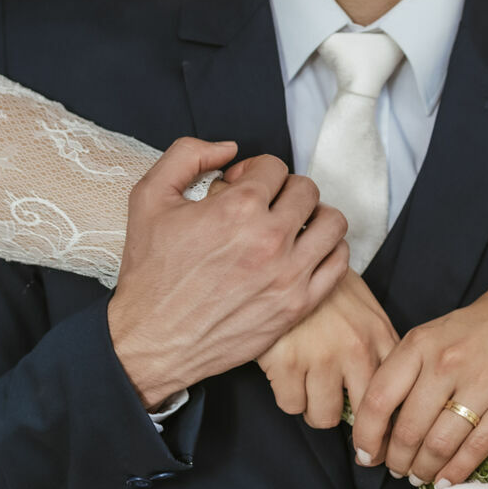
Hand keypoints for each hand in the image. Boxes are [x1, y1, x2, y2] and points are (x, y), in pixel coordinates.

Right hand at [108, 138, 348, 408]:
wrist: (151, 340)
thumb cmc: (149, 271)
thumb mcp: (148, 197)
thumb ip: (186, 155)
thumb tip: (229, 148)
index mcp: (238, 208)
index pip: (274, 167)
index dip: (254, 172)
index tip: (238, 190)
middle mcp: (270, 238)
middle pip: (307, 190)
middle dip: (283, 190)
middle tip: (263, 207)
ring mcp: (289, 274)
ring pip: (332, 223)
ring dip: (313, 216)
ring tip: (290, 226)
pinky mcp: (298, 305)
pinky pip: (339, 263)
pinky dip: (328, 250)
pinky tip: (303, 252)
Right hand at [257, 268, 399, 427]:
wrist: (285, 258)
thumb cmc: (326, 289)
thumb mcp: (364, 310)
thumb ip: (379, 348)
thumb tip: (389, 396)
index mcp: (379, 336)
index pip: (396, 396)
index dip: (388, 422)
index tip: (380, 435)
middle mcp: (355, 348)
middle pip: (362, 418)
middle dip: (351, 420)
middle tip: (338, 411)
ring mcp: (320, 356)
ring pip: (322, 417)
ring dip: (314, 406)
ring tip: (308, 383)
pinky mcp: (286, 361)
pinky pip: (291, 405)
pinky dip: (288, 395)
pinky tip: (287, 372)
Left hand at [350, 218, 487, 483]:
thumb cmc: (481, 325)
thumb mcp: (433, 334)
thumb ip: (408, 370)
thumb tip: (382, 420)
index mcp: (419, 345)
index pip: (379, 399)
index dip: (367, 435)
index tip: (366, 454)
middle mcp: (445, 364)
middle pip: (408, 429)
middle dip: (397, 460)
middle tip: (397, 470)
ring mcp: (481, 384)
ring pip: (440, 443)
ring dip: (424, 469)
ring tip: (420, 476)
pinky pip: (477, 447)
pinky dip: (457, 470)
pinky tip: (448, 479)